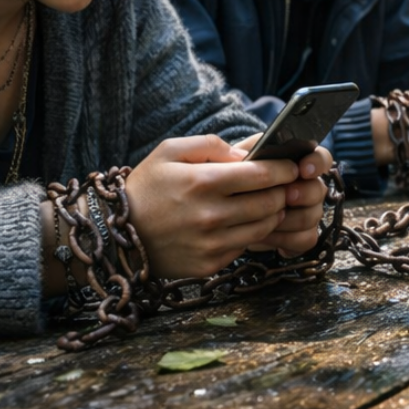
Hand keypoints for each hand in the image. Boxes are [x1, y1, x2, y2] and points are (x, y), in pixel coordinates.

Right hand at [125, 135, 301, 279]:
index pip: (262, 175)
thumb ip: (210, 145)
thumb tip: (247, 155)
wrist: (117, 236)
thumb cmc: (146, 188)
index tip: (292, 165)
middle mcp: (210, 215)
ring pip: (265, 227)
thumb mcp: (169, 152)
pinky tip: (242, 223)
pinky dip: (250, 233)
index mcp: (202, 182)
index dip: (284, 169)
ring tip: (267, 203)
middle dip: (283, 191)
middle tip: (284, 185)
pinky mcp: (210, 264)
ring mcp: (211, 243)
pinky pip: (245, 246)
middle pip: (271, 202)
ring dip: (273, 213)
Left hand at [230, 139, 333, 256]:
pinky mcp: (302, 235)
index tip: (304, 169)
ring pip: (313, 215)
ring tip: (265, 219)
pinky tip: (266, 235)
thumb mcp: (235, 160)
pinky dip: (286, 238)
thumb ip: (246, 151)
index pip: (321, 158)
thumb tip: (250, 154)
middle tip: (287, 196)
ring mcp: (307, 212)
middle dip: (304, 193)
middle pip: (319, 189)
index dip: (317, 162)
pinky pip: (307, 238)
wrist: (227, 215)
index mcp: (297, 165)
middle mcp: (308, 188)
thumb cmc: (233, 183)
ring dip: (290, 219)